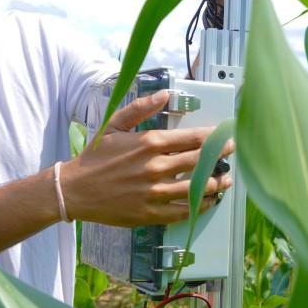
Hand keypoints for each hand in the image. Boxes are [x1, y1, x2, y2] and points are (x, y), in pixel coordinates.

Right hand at [61, 90, 234, 226]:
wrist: (75, 189)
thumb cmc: (96, 156)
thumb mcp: (115, 125)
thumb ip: (141, 108)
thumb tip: (166, 94)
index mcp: (149, 143)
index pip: (192, 139)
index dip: (214, 137)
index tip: (226, 135)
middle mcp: (155, 167)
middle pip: (199, 162)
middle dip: (220, 157)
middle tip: (232, 153)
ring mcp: (154, 192)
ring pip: (196, 188)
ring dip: (216, 184)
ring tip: (227, 180)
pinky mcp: (150, 213)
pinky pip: (183, 211)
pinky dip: (200, 206)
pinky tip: (210, 201)